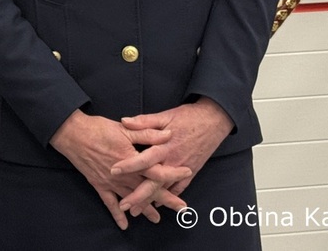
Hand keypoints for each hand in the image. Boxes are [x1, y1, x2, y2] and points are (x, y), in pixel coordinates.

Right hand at [49, 110, 189, 228]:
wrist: (72, 134)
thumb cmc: (98, 129)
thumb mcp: (125, 129)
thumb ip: (147, 133)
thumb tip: (167, 135)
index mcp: (131, 159)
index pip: (157, 170)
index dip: (173, 173)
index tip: (187, 172)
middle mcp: (124, 174)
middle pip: (148, 189)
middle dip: (166, 199)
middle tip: (181, 207)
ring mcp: (111, 182)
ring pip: (132, 199)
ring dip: (145, 209)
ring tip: (157, 219)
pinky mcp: (100, 184)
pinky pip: (110, 203)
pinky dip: (117, 214)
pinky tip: (124, 224)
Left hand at [112, 97, 233, 201]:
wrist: (214, 121)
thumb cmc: (188, 117)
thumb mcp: (165, 116)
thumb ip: (144, 121)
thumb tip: (124, 121)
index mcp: (165, 146)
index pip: (144, 159)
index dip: (129, 165)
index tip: (114, 171)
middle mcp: (173, 160)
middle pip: (154, 182)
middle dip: (138, 195)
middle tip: (124, 206)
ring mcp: (183, 168)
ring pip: (165, 189)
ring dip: (150, 200)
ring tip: (136, 211)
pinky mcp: (192, 171)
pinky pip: (179, 187)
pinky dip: (168, 196)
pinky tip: (157, 204)